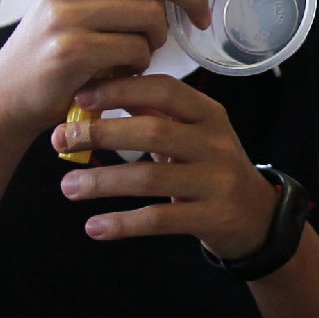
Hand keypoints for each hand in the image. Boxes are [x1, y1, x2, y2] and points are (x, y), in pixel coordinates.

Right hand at [0, 0, 222, 136]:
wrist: (12, 89)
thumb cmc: (64, 39)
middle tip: (201, 20)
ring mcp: (67, 12)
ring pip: (152, 15)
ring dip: (159, 38)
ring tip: (140, 49)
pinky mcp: (70, 50)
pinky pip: (136, 50)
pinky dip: (141, 63)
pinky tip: (123, 68)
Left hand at [51, 73, 277, 259]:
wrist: (257, 216)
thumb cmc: (211, 167)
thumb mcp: (193, 134)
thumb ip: (155, 116)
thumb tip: (97, 95)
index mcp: (208, 114)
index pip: (164, 90)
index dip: (121, 90)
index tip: (80, 96)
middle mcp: (215, 142)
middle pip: (153, 132)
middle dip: (102, 134)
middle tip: (61, 140)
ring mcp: (216, 181)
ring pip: (151, 178)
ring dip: (103, 181)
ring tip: (67, 187)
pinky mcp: (211, 217)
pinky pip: (159, 220)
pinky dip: (123, 224)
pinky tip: (93, 227)